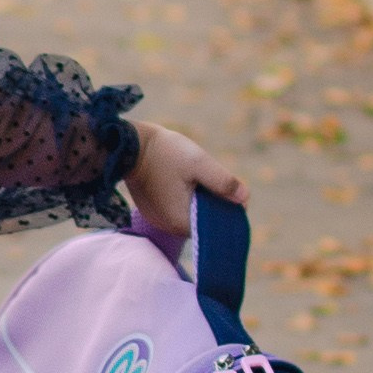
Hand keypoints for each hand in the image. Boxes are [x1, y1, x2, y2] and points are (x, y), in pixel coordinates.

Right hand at [127, 118, 247, 238]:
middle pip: (202, 221)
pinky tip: (180, 182)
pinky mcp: (151, 212)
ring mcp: (158, 221)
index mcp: (182, 222)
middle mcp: (169, 227)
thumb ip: (223, 182)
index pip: (215, 226)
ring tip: (194, 179)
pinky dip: (183, 200)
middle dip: (212, 204)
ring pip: (189, 216)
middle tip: (211, 178)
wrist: (128, 145)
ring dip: (197, 202)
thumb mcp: (199, 163)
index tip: (229, 190)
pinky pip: (176, 211)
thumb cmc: (165, 152)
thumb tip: (244, 198)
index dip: (227, 210)